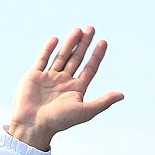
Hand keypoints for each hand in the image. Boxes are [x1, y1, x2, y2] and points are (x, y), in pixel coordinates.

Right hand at [8, 26, 122, 151]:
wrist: (32, 125)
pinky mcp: (34, 76)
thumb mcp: (84, 111)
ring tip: (78, 30)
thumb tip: (122, 95)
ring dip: (70, 43)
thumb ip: (103, 102)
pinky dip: (48, 49)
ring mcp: (49, 78)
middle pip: (76, 59)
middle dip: (84, 44)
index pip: (89, 69)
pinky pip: (42, 59)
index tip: (103, 42)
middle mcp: (63, 82)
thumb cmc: (58, 121)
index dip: (97, 56)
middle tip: (91, 28)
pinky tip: (55, 39)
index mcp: (75, 90)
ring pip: (61, 57)